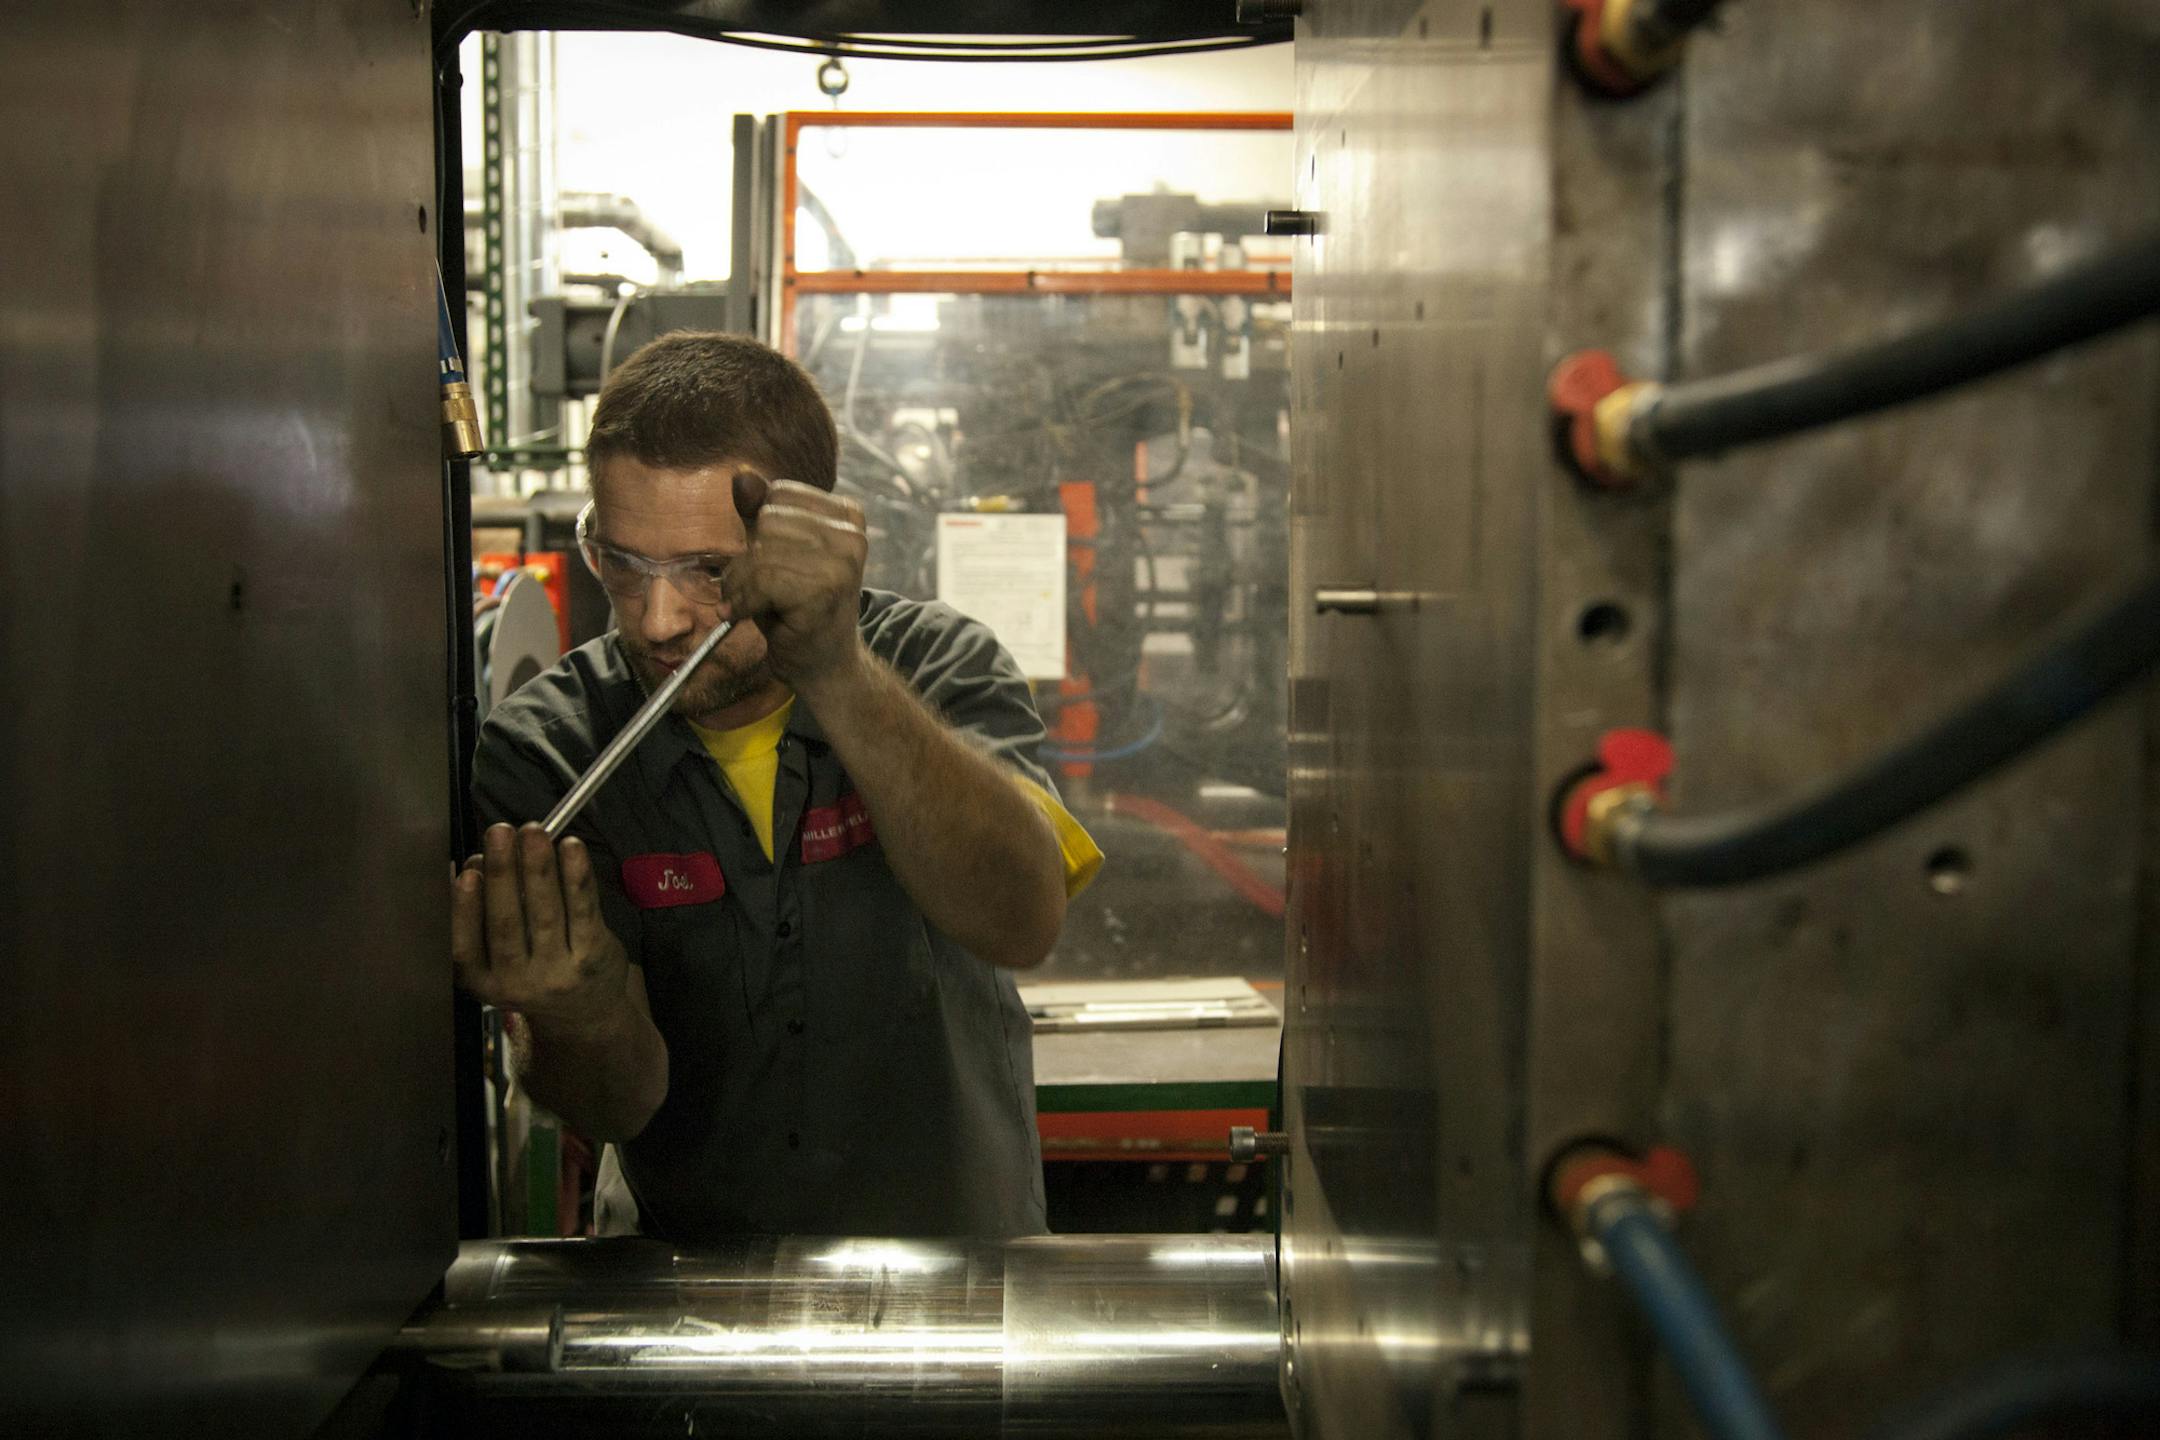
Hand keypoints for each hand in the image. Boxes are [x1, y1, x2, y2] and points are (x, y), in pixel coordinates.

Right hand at [451, 822, 631, 1032]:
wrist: (584, 1012)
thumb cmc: (532, 970)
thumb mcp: (495, 961)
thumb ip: (482, 918)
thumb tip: (475, 862)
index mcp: (481, 982)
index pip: (466, 946)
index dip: (465, 909)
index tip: (468, 872)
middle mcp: (517, 984)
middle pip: (507, 924)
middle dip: (503, 873)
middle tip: (500, 832)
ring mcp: (558, 973)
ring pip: (545, 914)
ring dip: (539, 868)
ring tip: (533, 831)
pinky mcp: (593, 957)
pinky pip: (584, 910)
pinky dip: (577, 876)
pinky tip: (571, 847)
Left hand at [720, 474, 867, 689]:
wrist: (824, 665)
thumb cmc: (796, 609)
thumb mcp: (775, 552)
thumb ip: (759, 513)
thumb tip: (741, 475)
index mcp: (847, 515)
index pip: (778, 493)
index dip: (760, 529)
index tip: (768, 563)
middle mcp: (852, 534)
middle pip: (768, 520)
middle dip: (748, 558)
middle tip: (756, 591)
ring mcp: (842, 562)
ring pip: (761, 551)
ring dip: (741, 584)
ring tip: (751, 605)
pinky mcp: (825, 590)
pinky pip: (762, 580)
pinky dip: (744, 602)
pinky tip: (747, 615)